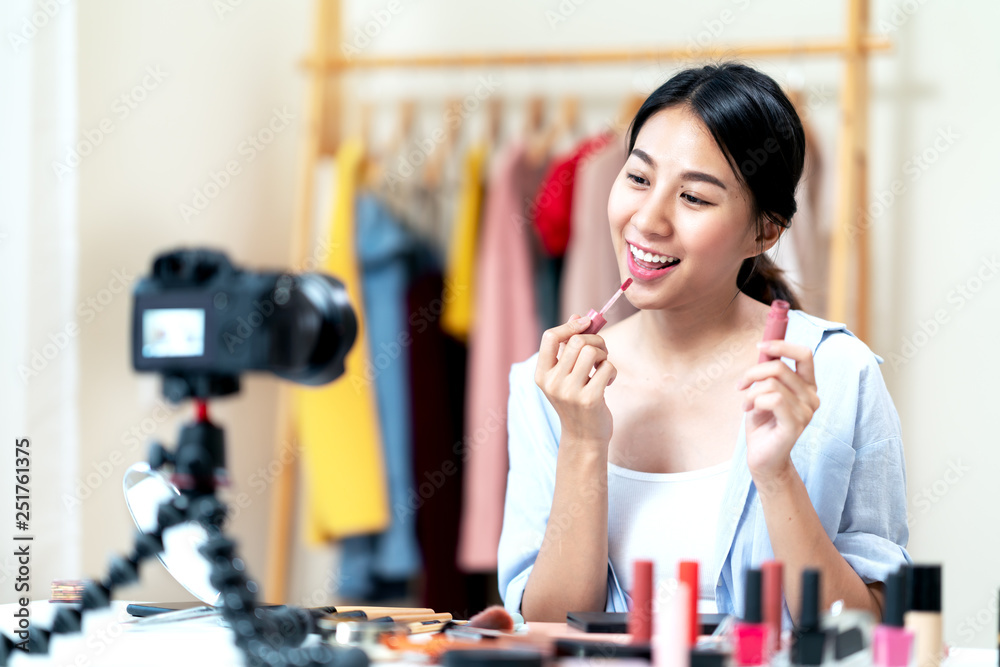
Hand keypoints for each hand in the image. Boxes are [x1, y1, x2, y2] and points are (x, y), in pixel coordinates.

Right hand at [535, 315, 616, 447]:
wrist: (584, 437)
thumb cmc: (576, 401)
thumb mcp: (565, 375)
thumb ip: (567, 347)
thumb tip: (577, 317)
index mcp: (542, 375)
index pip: (549, 337)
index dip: (569, 326)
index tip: (585, 323)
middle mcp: (552, 383)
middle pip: (575, 341)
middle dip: (594, 340)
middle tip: (601, 351)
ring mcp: (570, 392)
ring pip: (591, 352)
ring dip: (603, 354)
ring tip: (603, 366)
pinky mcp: (589, 400)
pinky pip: (607, 368)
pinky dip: (612, 370)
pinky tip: (608, 382)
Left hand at [736, 340, 819, 482]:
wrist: (761, 455)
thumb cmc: (762, 421)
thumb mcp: (763, 390)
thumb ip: (768, 371)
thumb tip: (764, 346)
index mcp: (807, 385)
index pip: (804, 355)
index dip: (782, 345)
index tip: (760, 346)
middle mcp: (812, 397)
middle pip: (780, 367)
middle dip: (753, 373)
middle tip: (741, 386)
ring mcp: (806, 412)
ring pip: (772, 384)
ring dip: (751, 393)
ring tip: (746, 405)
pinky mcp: (796, 425)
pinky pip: (773, 400)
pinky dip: (755, 402)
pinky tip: (750, 411)